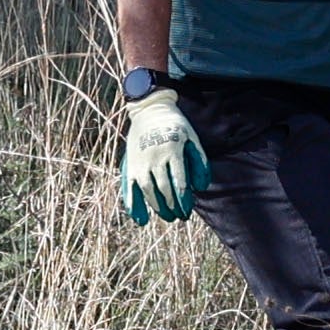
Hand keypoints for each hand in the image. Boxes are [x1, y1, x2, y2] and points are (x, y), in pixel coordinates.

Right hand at [118, 88, 208, 222]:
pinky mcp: (129, 164)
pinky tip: (141, 219)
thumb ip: (199, 161)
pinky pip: (129, 187)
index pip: (179, 183)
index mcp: (172, 151)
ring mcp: (140, 162)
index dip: (183, 201)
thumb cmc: (175, 126)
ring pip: (148, 191)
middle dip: (173, 207)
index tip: (187, 212)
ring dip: (158, 208)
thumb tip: (200, 187)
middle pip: (164, 190)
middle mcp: (154, 158)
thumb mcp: (192, 138)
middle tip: (180, 217)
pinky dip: (133, 204)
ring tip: (168, 216)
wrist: (150, 110)